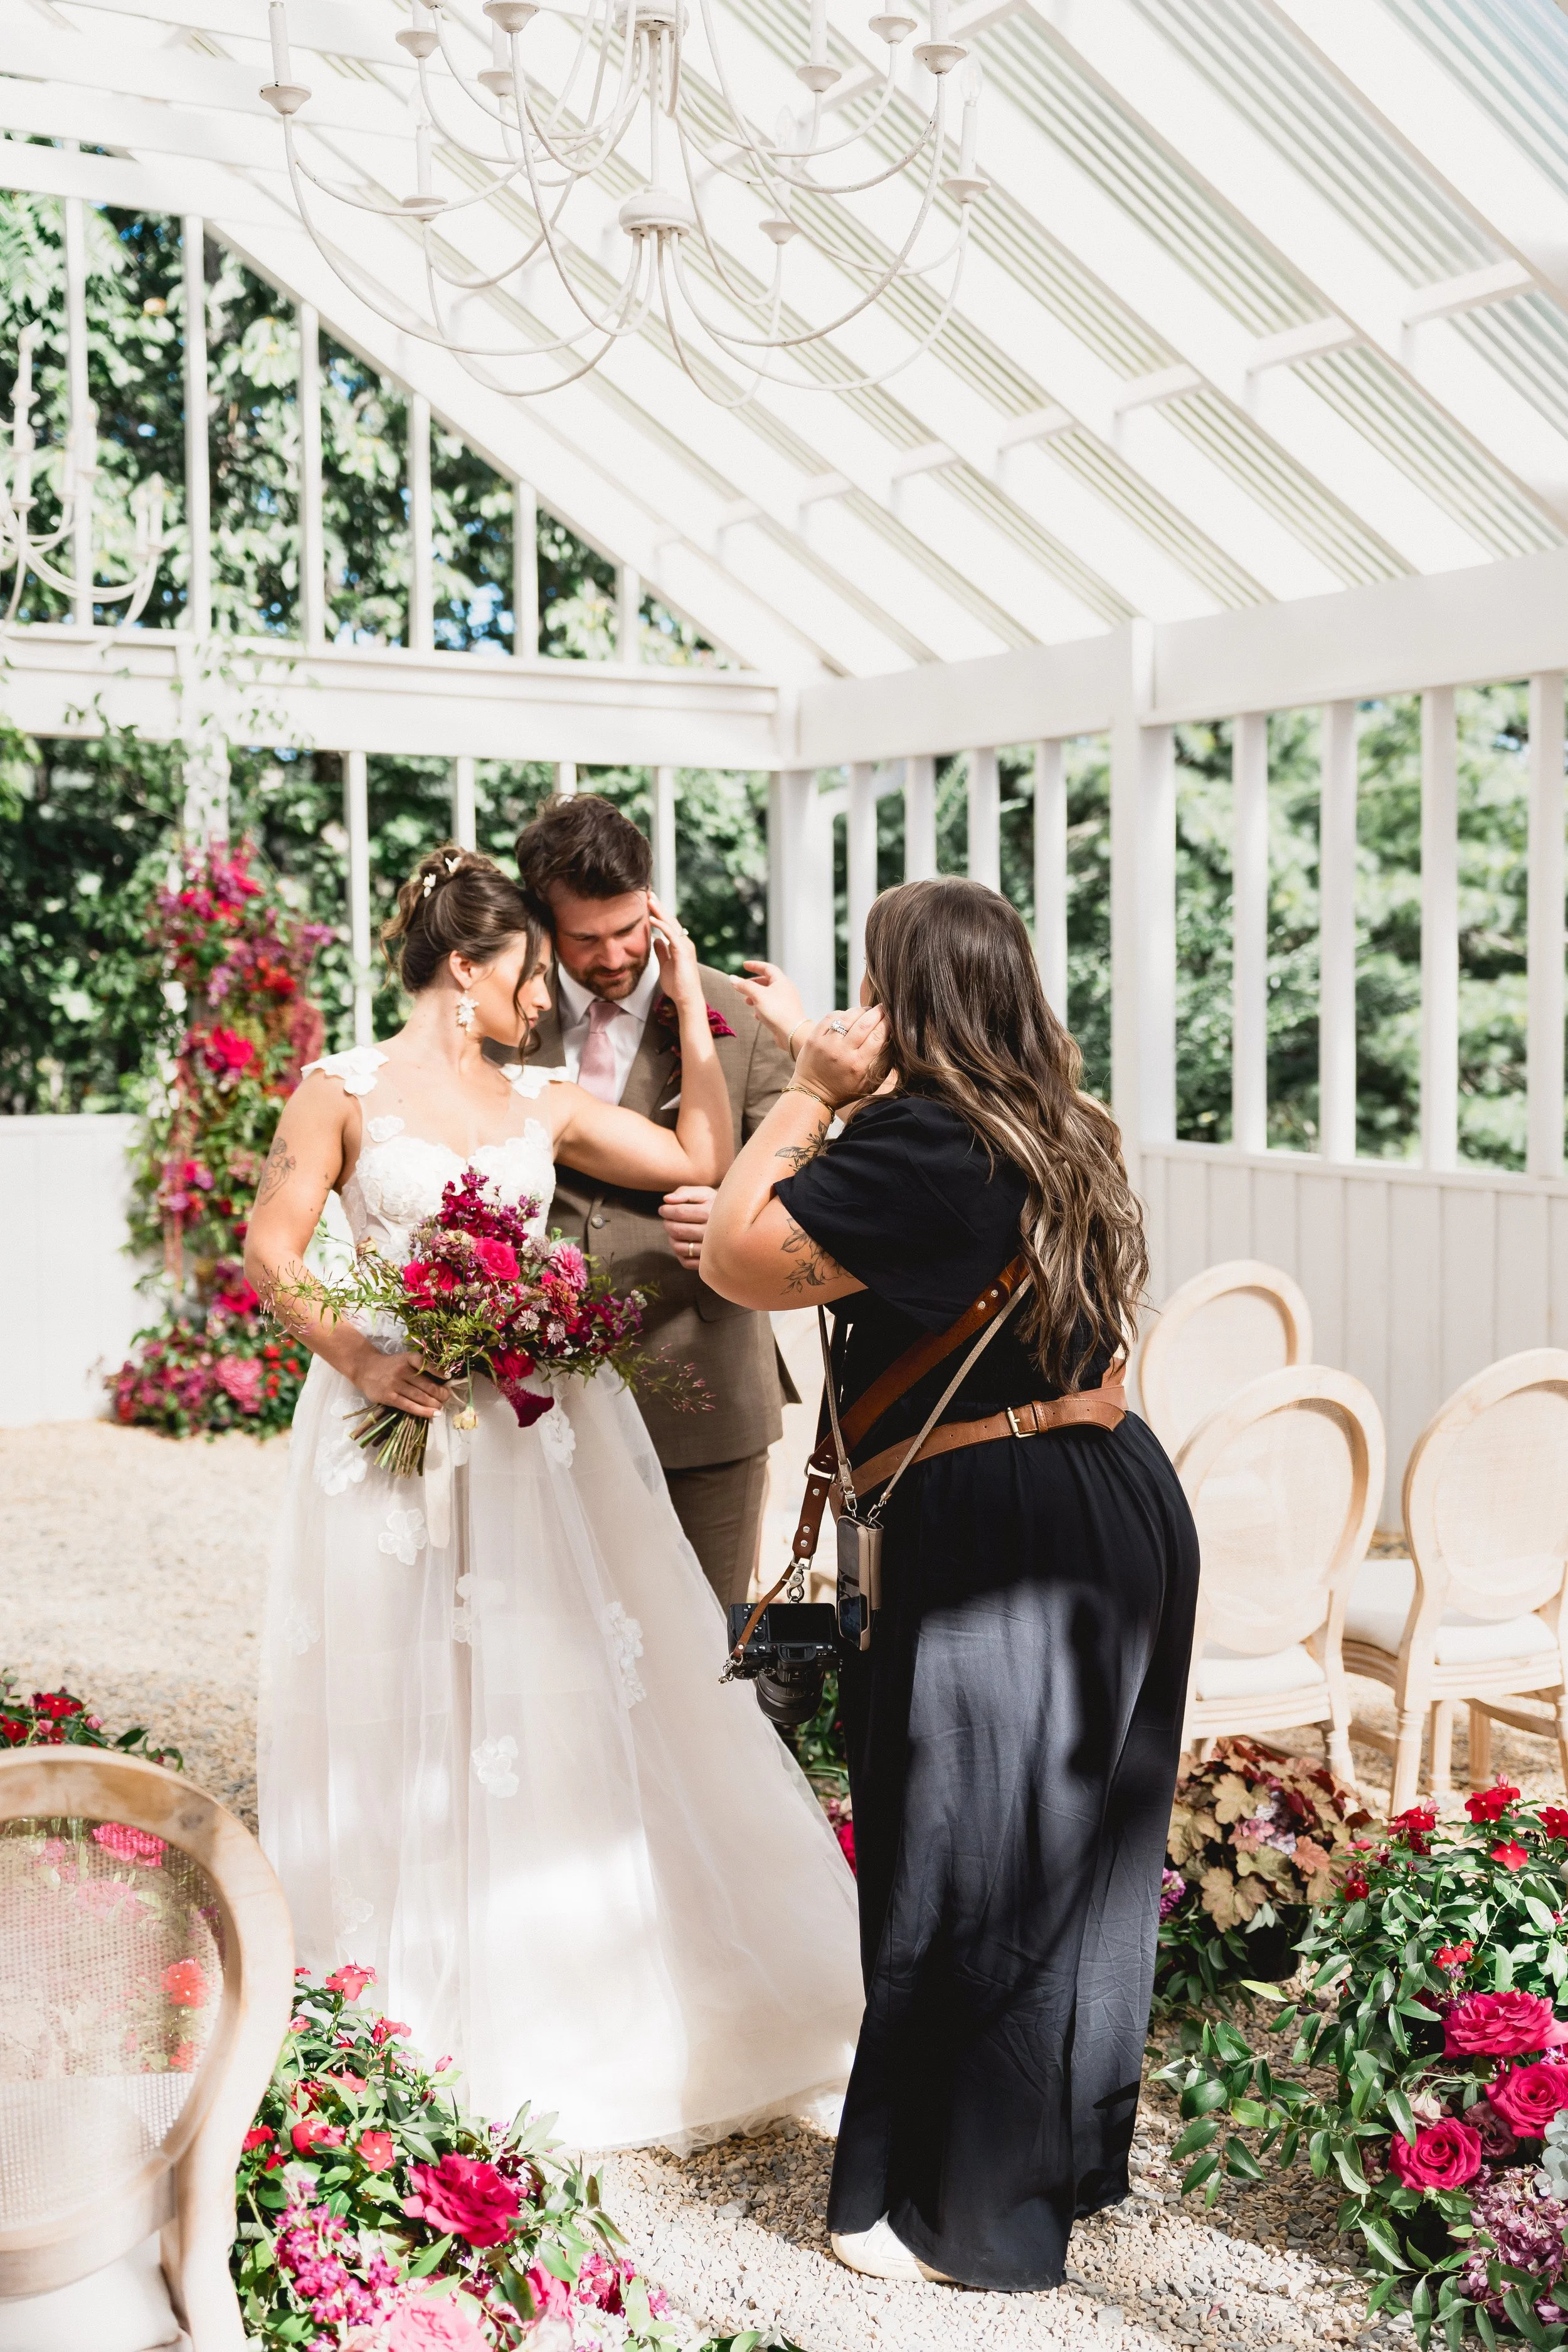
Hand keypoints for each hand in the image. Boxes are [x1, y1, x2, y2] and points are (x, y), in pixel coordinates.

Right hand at [352, 1346, 449, 1419]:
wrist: (365, 1369)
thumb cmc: (391, 1366)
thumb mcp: (405, 1360)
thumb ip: (420, 1368)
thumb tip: (443, 1381)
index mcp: (408, 1358)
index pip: (426, 1364)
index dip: (439, 1372)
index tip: (449, 1378)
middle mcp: (402, 1370)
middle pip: (426, 1384)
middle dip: (440, 1393)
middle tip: (447, 1398)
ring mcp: (394, 1384)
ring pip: (419, 1396)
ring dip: (434, 1404)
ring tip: (441, 1407)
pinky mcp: (389, 1397)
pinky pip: (409, 1406)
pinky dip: (423, 1411)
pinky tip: (433, 1414)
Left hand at [648, 891, 701, 1014]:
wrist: (687, 999)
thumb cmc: (677, 985)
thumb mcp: (665, 965)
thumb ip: (662, 951)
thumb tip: (655, 939)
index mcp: (680, 945)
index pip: (668, 925)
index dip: (659, 913)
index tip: (648, 902)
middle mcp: (684, 942)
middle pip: (670, 920)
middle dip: (659, 906)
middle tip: (648, 893)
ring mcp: (685, 946)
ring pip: (671, 924)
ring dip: (659, 911)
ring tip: (649, 900)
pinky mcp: (683, 952)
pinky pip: (671, 935)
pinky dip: (661, 925)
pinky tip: (651, 918)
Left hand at [659, 1185, 713, 1268]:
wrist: (740, 1225)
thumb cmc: (715, 1206)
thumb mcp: (704, 1193)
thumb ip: (685, 1192)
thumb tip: (666, 1199)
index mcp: (711, 1213)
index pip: (679, 1212)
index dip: (666, 1210)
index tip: (663, 1209)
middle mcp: (713, 1233)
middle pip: (677, 1230)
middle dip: (667, 1224)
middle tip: (668, 1220)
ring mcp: (712, 1250)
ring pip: (678, 1248)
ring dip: (671, 1239)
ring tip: (676, 1231)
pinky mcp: (709, 1263)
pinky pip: (686, 1262)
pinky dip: (680, 1253)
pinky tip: (685, 1243)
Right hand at [735, 960, 806, 1054]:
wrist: (792, 1033)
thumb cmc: (776, 1011)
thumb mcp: (757, 995)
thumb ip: (744, 986)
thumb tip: (732, 978)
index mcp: (782, 981)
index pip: (768, 968)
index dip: (755, 965)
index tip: (744, 965)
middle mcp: (786, 990)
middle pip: (767, 982)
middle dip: (753, 984)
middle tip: (742, 987)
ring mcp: (786, 1002)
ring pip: (768, 995)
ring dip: (756, 997)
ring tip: (746, 1002)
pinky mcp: (784, 1014)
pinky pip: (771, 1007)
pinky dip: (761, 1007)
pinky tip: (756, 1015)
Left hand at [794, 1005, 888, 1110]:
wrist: (813, 1094)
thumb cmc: (844, 1090)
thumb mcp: (868, 1084)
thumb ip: (882, 1065)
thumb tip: (893, 1041)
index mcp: (858, 1065)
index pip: (877, 1036)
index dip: (887, 1023)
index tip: (892, 1017)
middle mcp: (842, 1053)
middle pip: (864, 1024)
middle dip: (877, 1012)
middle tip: (883, 1007)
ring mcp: (826, 1044)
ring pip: (847, 1017)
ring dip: (861, 1010)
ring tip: (867, 1011)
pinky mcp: (814, 1038)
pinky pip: (831, 1017)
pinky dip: (843, 1013)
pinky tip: (849, 1017)